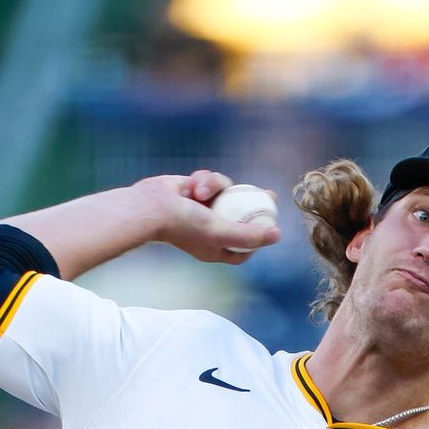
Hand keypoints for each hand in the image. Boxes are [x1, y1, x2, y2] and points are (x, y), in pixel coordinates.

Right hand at [138, 171, 280, 264]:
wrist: (150, 206)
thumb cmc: (184, 224)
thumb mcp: (221, 232)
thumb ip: (249, 235)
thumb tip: (277, 235)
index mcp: (215, 247)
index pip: (242, 248)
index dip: (258, 238)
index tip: (272, 224)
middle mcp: (209, 230)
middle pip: (239, 216)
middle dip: (254, 205)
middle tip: (270, 195)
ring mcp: (202, 210)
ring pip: (224, 192)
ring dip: (214, 186)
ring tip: (199, 191)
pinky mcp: (194, 191)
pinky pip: (210, 180)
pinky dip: (203, 180)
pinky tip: (190, 185)